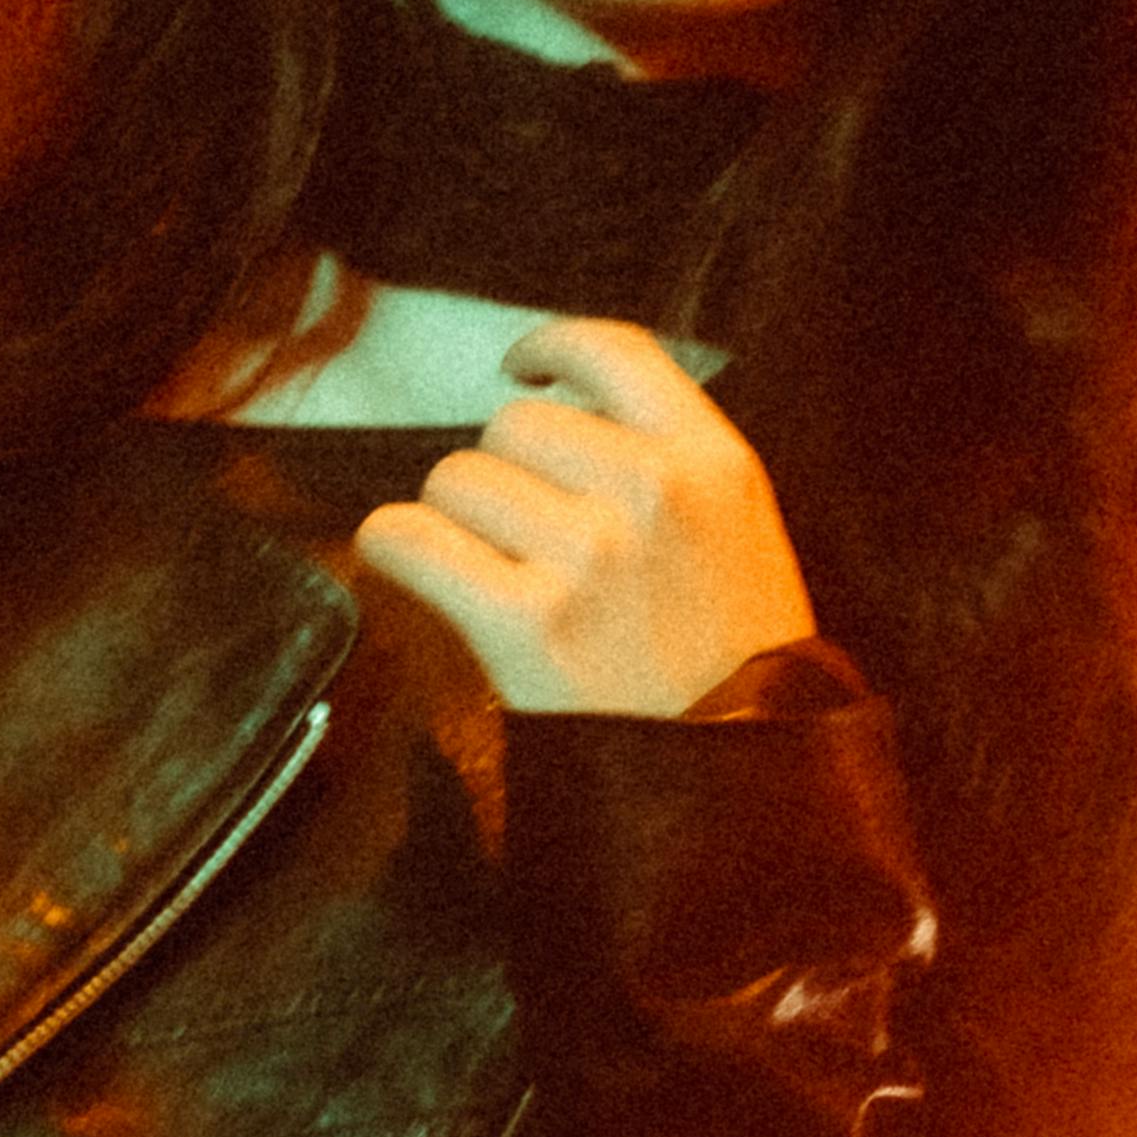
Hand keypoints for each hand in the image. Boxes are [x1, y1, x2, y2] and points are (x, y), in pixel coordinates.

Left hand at [350, 316, 816, 714]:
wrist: (736, 788)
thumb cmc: (736, 673)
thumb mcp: (743, 538)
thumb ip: (672, 464)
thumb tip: (565, 405)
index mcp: (713, 462)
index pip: (611, 350)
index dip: (549, 348)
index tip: (521, 368)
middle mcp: (650, 491)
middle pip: (514, 421)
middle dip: (503, 471)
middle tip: (522, 534)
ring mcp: (584, 553)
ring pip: (455, 477)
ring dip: (455, 519)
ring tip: (491, 572)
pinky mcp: (520, 617)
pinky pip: (409, 538)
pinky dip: (394, 549)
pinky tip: (413, 567)